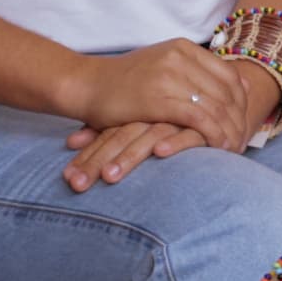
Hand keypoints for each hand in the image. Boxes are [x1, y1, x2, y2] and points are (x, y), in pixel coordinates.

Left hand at [62, 120, 202, 190]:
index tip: (67, 177)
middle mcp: (153, 113)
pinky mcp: (204, 125)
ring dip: (127, 158)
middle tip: (76, 184)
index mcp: (134, 112)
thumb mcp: (134, 120)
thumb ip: (104, 130)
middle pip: (120, 137)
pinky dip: (175, 142)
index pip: (106, 133)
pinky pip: (188, 133)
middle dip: (96, 162)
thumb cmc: (167, 115)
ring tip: (108, 177)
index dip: (87, 155)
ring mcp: (177, 117)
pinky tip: (160, 153)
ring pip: (148, 137)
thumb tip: (70, 140)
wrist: (213, 96)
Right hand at [71, 41, 279, 151]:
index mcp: (183, 48)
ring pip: (216, 106)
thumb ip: (197, 72)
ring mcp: (170, 77)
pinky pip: (199, 119)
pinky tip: (219, 148)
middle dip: (240, 118)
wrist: (84, 85)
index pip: (229, 73)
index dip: (242, 100)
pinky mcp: (159, 99)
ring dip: (230, 130)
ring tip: (235, 149)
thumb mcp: (163, 67)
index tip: (245, 120)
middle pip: (227, 91)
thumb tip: (242, 84)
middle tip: (245, 139)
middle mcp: (180, 57)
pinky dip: (214, 135)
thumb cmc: (122, 81)